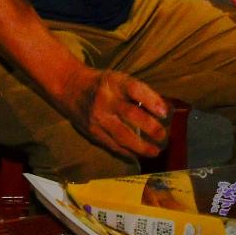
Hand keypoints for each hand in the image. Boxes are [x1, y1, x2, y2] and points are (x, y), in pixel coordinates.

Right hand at [56, 65, 171, 159]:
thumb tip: (164, 110)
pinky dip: (127, 152)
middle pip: (130, 114)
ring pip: (121, 135)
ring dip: (141, 146)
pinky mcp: (92, 132)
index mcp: (114, 82)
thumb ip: (138, 93)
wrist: (69, 88)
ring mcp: (97, 118)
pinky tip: (137, 155)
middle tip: (163, 135)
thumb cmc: (102, 84)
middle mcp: (105, 100)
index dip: (152, 101)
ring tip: (155, 151)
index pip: (136, 89)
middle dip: (150, 127)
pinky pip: (112, 145)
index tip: (165, 112)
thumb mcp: (118, 79)